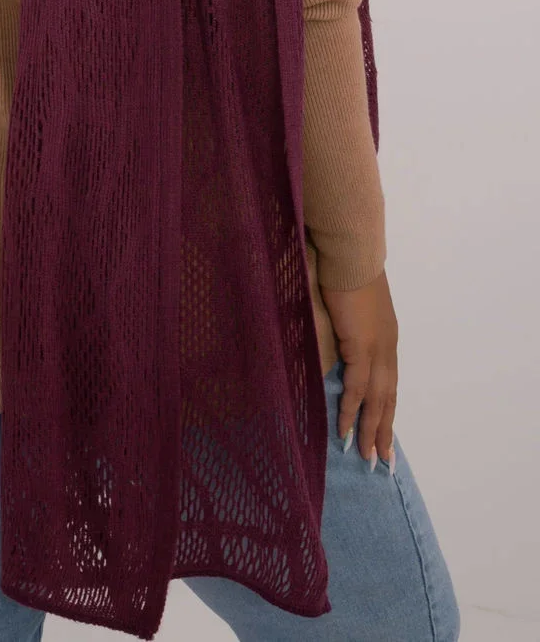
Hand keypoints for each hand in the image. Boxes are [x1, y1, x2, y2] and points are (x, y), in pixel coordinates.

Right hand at [320, 268, 397, 466]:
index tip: (383, 430)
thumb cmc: (341, 269)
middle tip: (381, 460)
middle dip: (384, 429)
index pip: (387, 381)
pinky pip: (357, 386)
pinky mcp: (362, 346)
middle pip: (388, 396)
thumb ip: (337, 329)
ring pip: (377, 398)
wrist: (347, 252)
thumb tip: (323, 349)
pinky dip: (353, 409)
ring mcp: (377, 348)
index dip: (385, 407)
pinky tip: (347, 430)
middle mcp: (386, 346)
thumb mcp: (343, 307)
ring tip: (367, 456)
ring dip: (372, 429)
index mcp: (384, 337)